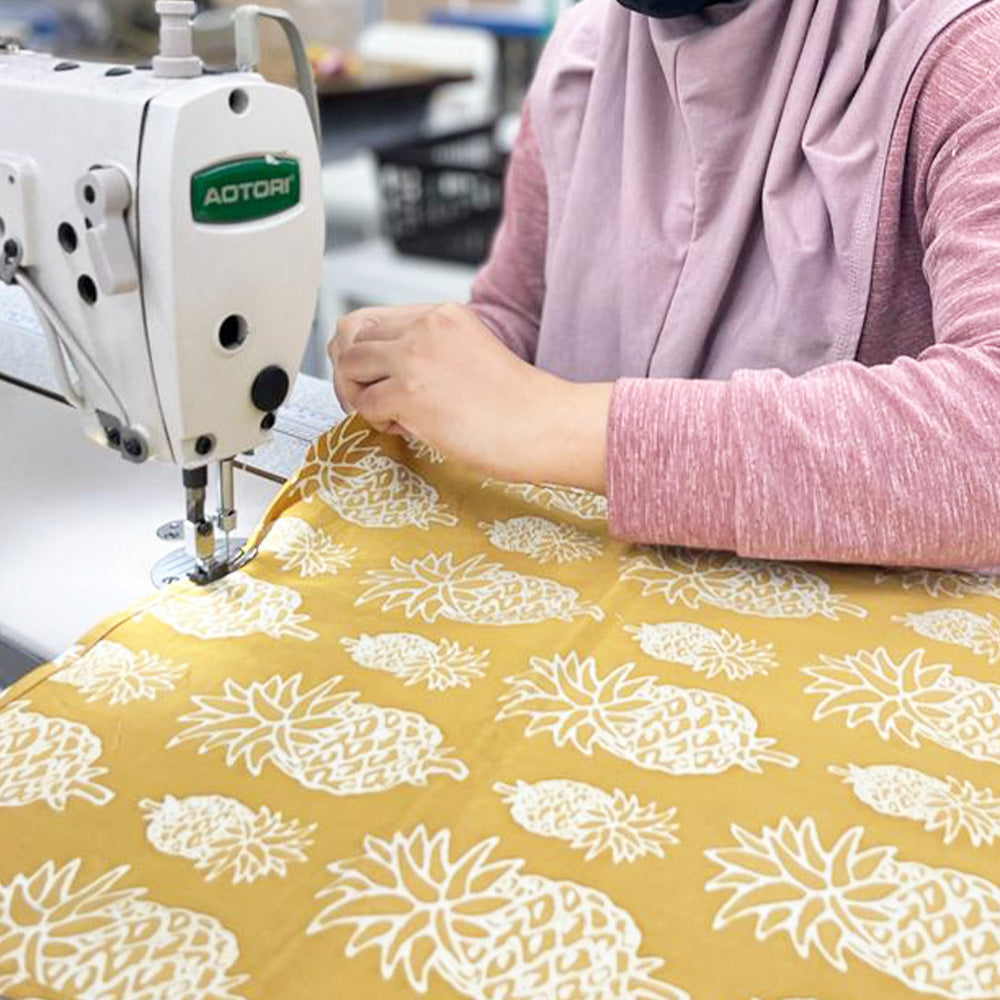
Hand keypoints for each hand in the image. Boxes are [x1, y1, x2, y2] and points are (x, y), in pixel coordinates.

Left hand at [333, 301, 611, 489]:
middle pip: (350, 336)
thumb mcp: (468, 353)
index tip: (370, 378)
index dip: (360, 351)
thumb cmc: (515, 405)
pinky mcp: (409, 392)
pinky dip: (378, 423)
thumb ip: (426, 351)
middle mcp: (425, 326)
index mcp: (441, 314)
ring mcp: (415, 357)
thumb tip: (376, 373)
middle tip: (368, 401)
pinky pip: (364, 405)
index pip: (370, 319)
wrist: (543, 425)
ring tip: (389, 415)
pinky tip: (409, 429)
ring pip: (349, 367)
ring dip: (359, 395)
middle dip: (350, 373)